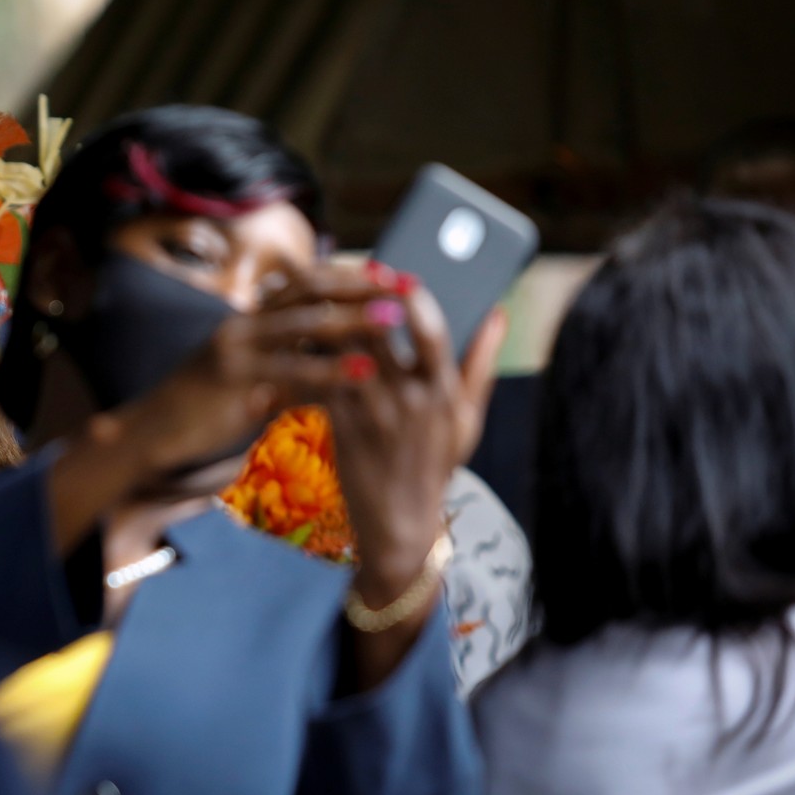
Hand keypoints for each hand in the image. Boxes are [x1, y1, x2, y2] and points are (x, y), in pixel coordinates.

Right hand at [44, 290, 387, 554]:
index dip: (349, 277)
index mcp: (249, 319)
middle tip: (406, 287)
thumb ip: (284, 362)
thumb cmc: (203, 412)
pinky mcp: (233, 381)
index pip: (306, 283)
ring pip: (303, 324)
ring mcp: (235, 350)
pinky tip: (363, 373)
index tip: (390, 275)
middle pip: (310, 291)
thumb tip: (330, 358)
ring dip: (353, 320)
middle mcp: (243, 324)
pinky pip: (290, 371)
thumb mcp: (248, 379)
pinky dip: (331, 370)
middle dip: (361, 287)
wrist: (151, 436)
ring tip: (395, 320)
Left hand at [319, 264, 506, 601]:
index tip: (395, 272)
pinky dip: (307, 359)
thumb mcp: (466, 418)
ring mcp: (374, 414)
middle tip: (339, 272)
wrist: (399, 522)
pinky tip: (296, 342)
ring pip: (342, 352)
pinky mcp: (341, 427)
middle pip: (378, 331)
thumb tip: (499, 314)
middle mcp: (410, 400)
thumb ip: (481, 364)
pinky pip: (319, 381)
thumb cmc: (435, 464)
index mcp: (444, 392)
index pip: (432, 332)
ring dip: (324, 322)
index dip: (412, 297)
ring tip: (310, 299)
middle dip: (357, 297)